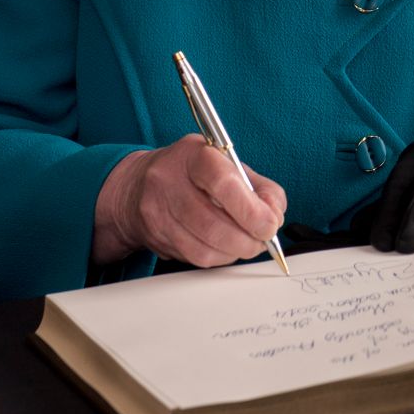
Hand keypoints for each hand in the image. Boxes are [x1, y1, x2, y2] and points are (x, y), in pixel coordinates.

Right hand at [92, 134, 285, 266]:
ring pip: (204, 248)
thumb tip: (275, 215)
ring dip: (235, 251)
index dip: (250, 210)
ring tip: (246, 243)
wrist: (137, 186)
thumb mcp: (227, 164)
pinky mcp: (155, 237)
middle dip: (247, 239)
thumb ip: (259, 187)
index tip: (270, 224)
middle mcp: (169, 181)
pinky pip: (194, 258)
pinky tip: (225, 246)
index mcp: (194, 155)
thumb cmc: (192, 173)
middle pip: (212, 224)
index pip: (222, 182)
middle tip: (263, 239)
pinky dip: (218, 257)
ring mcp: (157, 211)